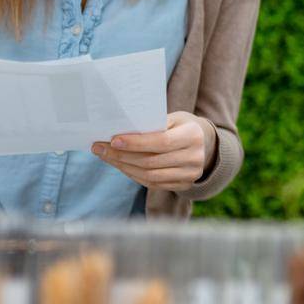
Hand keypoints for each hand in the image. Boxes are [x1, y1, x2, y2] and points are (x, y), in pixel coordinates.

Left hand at [92, 111, 214, 190]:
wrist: (204, 142)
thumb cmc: (181, 126)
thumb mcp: (172, 118)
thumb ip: (151, 126)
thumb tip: (118, 135)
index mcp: (193, 136)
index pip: (161, 142)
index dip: (135, 143)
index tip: (112, 140)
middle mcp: (194, 157)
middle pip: (151, 162)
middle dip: (121, 156)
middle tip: (99, 148)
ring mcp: (190, 174)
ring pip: (149, 176)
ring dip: (123, 167)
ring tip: (106, 157)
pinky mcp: (184, 185)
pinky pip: (152, 183)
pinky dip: (133, 175)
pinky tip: (121, 165)